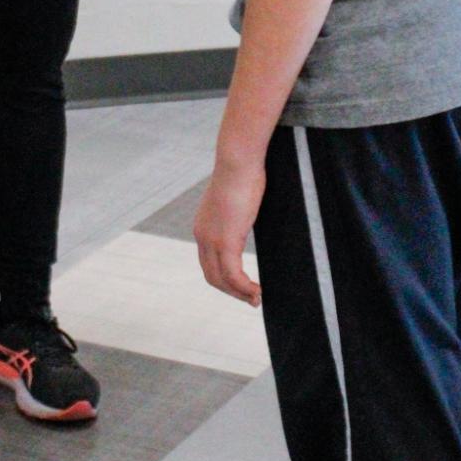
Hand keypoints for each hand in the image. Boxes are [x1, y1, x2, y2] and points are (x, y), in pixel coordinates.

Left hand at [194, 156, 265, 305]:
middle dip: (232, 291)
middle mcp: (202, 236)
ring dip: (239, 293)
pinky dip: (245, 288)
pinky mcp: (226, 241)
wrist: (237, 161)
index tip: (243, 286)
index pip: (208, 263)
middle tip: (251, 299)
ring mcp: (212, 240)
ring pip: (221, 280)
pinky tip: (257, 291)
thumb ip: (237, 213)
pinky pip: (234, 275)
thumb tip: (248, 213)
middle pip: (212, 276)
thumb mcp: (237, 199)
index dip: (224, 279)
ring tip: (256, 299)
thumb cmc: (243, 173)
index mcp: (203, 227)